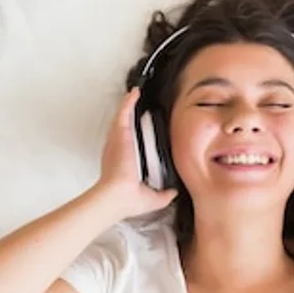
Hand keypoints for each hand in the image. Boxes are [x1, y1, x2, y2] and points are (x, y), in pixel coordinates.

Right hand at [93, 88, 177, 217]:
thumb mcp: (153, 198)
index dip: (137, 136)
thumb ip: (165, 195)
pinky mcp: (120, 133)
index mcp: (126, 162)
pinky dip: (129, 101)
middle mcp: (120, 149)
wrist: (118, 196)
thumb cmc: (129, 200)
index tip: (146, 129)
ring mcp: (118, 140)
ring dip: (130, 105)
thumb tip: (175, 192)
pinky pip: (124, 112)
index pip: (132, 145)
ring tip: (137, 94)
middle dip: (132, 116)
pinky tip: (136, 92)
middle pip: (127, 128)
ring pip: (125, 117)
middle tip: (141, 106)